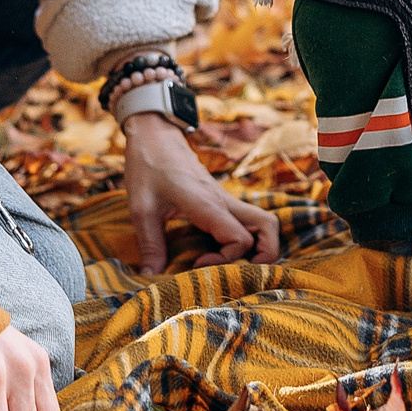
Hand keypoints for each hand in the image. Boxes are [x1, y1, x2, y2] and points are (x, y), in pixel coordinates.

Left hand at [120, 112, 280, 275]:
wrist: (154, 134)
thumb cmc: (148, 166)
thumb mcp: (142, 208)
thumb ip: (150, 245)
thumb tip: (151, 276)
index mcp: (208, 205)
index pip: (240, 239)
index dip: (225, 259)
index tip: (197, 262)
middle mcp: (224, 202)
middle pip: (269, 227)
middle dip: (265, 253)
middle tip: (236, 269)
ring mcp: (225, 199)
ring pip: (263, 222)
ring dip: (259, 245)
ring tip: (232, 262)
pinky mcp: (220, 199)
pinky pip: (246, 220)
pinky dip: (246, 237)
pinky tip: (219, 248)